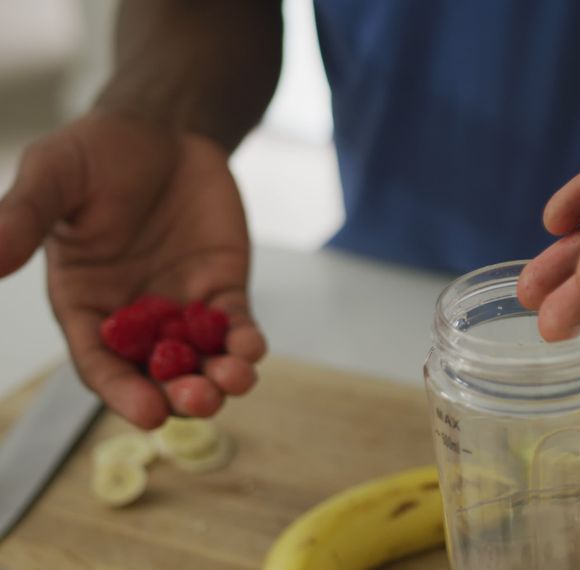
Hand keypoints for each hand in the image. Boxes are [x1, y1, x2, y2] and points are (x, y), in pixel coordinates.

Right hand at [0, 112, 265, 427]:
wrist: (163, 128)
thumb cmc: (97, 151)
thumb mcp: (52, 176)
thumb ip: (23, 218)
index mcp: (86, 304)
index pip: (101, 362)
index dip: (122, 391)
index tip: (147, 413)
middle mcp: (134, 316)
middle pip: (157, 374)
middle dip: (179, 394)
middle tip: (200, 400)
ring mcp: (181, 307)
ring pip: (202, 359)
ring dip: (221, 377)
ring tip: (236, 380)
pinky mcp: (221, 290)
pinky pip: (236, 327)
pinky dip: (246, 343)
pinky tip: (253, 349)